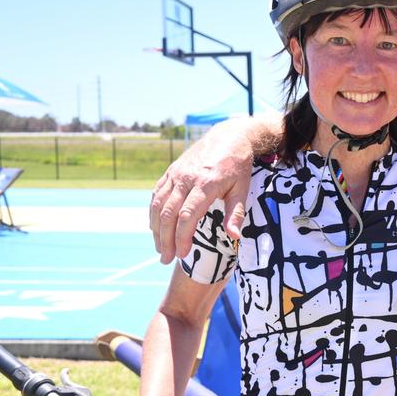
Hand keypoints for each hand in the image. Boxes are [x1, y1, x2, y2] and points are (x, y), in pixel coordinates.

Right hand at [149, 126, 253, 263]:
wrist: (228, 136)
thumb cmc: (237, 166)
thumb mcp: (242, 188)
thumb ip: (235, 213)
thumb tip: (234, 237)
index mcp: (206, 184)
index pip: (188, 215)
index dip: (182, 237)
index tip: (182, 254)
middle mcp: (186, 178)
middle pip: (169, 213)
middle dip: (165, 239)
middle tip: (166, 259)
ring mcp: (176, 174)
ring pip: (158, 205)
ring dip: (156, 229)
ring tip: (160, 248)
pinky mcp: (171, 171)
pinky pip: (157, 194)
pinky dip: (154, 213)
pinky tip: (156, 228)